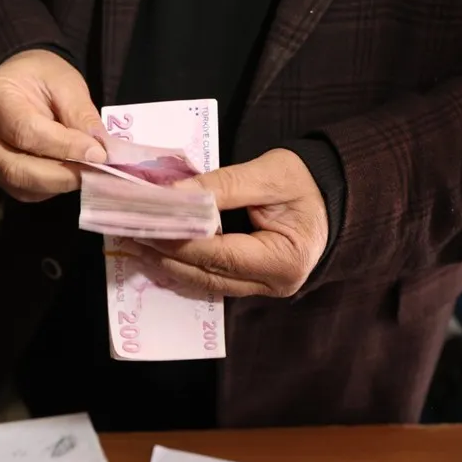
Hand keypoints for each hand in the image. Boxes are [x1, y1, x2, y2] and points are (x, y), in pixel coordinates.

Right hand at [0, 49, 107, 201]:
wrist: (18, 83)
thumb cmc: (40, 77)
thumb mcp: (65, 82)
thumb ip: (80, 114)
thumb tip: (100, 151)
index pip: (26, 131)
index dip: (64, 147)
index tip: (99, 153)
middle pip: (18, 169)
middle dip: (63, 175)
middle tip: (98, 171)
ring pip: (22, 186)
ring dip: (61, 184)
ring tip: (91, 173)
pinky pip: (26, 192)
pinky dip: (54, 188)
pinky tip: (73, 174)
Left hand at [121, 148, 328, 297]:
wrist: (333, 193)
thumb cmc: (306, 181)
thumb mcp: (268, 173)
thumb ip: (220, 186)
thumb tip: (172, 194)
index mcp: (284, 259)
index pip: (219, 255)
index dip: (179, 241)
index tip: (145, 224)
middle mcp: (274, 283)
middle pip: (207, 275)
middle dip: (164, 255)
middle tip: (128, 234)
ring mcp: (263, 288)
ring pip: (205, 282)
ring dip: (167, 263)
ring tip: (134, 243)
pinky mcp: (252, 282)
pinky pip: (211, 279)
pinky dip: (182, 265)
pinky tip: (157, 252)